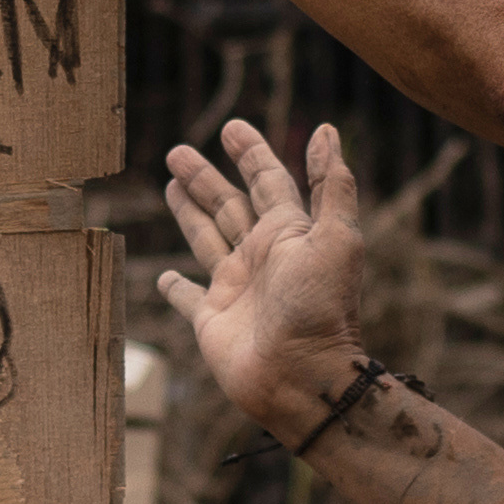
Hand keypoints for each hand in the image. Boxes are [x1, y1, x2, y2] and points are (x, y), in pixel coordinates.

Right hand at [157, 116, 370, 440]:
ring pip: (205, 238)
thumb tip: (326, 130)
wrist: (301, 376)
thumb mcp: (337, 238)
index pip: (268, 181)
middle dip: (205, 178)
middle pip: (229, 205)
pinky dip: (175, 288)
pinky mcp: (211, 320)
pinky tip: (165, 276)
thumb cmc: (321, 308)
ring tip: (170, 185)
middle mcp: (261, 256)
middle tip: (178, 151)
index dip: (251, 153)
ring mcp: (235, 288)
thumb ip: (332, 185)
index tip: (231, 128)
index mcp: (289, 233)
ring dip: (189, 212)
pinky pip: (187, 299)